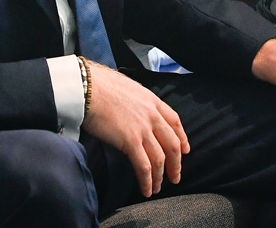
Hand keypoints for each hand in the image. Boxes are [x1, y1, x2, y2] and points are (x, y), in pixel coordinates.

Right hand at [81, 62, 189, 197]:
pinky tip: (146, 189)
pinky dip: (147, 181)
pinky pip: (144, 166)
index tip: (185, 149)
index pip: (175, 121)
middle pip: (172, 143)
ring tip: (158, 188)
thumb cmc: (103, 86)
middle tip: (175, 176)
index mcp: (153, 101)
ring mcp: (143, 129)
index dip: (182, 138)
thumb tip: (136, 111)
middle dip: (176, 163)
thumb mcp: (130, 89)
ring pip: (160, 158)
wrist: (90, 87)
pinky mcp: (130, 141)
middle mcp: (152, 115)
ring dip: (160, 176)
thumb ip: (139, 102)